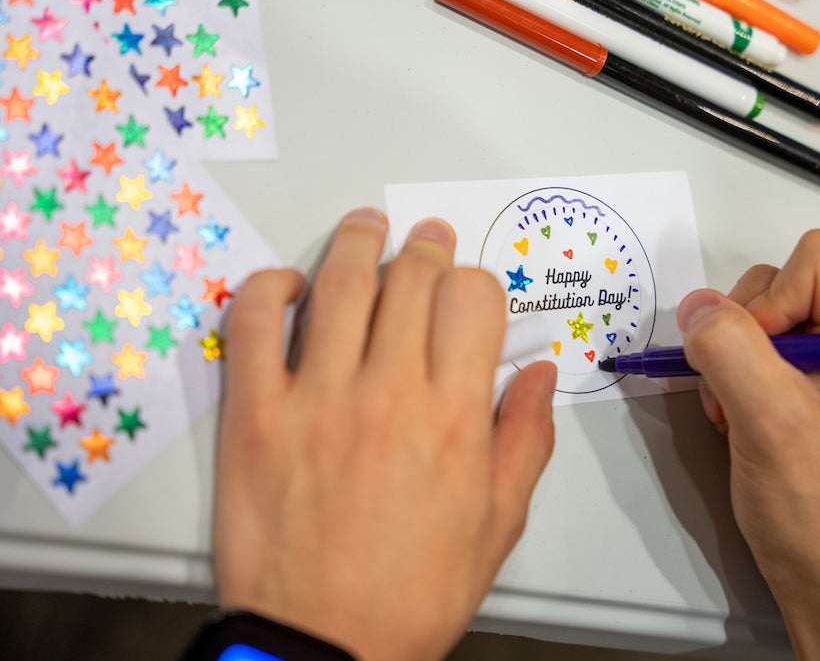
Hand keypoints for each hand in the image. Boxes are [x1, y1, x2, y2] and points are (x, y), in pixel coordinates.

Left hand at [212, 208, 556, 660]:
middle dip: (425, 248)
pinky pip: (254, 326)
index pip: (472, 301)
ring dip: (357, 242)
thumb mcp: (497, 524)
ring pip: (339, 286)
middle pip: (409, 280)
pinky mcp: (254, 416)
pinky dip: (269, 289)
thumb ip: (525, 439)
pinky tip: (290, 283)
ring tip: (367, 226)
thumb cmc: (411, 593)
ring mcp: (314, 400)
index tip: (469, 288)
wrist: (324, 645)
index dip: (476, 282)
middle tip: (425, 240)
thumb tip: (540, 374)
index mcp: (453, 419)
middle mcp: (387, 396)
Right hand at [677, 230, 819, 659]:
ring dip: (728, 363)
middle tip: (741, 393)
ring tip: (737, 414)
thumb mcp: (772, 421)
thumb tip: (695, 306)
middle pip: (776, 283)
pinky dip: (728, 382)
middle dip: (741, 335)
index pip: (811, 260)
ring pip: (753, 319)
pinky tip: (737, 422)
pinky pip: (748, 353)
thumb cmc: (817, 508)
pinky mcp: (802, 388)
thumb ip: (730, 350)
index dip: (770, 301)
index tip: (762, 362)